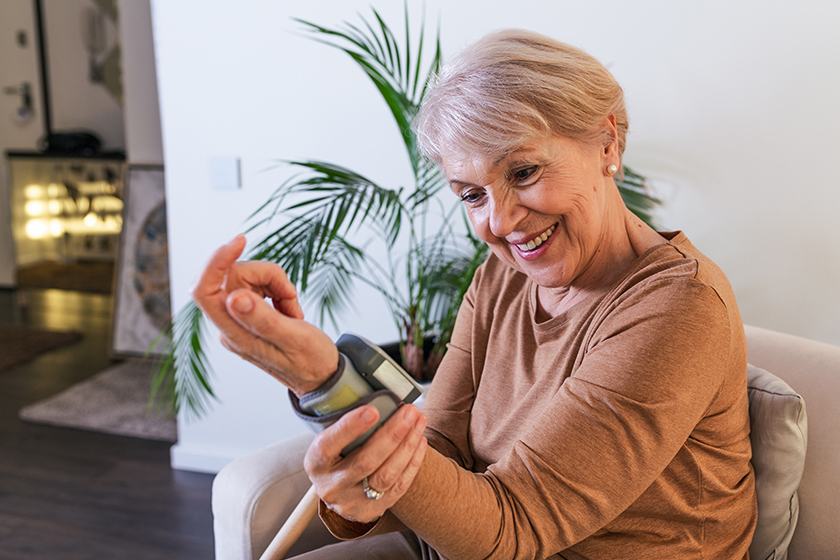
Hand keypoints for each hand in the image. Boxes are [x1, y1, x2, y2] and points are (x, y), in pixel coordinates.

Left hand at [191, 235, 338, 395]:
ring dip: (275, 284)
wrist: (320, 374)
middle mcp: (229, 325)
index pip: (204, 290)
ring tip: (293, 308)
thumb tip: (233, 298)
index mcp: (233, 333)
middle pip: (232, 276)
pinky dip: (276, 290)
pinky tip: (289, 309)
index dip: (217, 260)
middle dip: (265, 276)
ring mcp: (238, 319)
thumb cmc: (310, 360)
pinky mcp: (248, 314)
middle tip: (290, 293)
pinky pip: (256, 286)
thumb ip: (263, 319)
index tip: (241, 241)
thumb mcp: (293, 337)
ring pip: (246, 278)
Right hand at [305, 403, 427, 522]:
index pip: (330, 445)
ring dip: (407, 446)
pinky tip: (419, 441)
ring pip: (386, 476)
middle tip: (410, 411)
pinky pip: (399, 486)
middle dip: (392, 434)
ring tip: (419, 422)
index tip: (373, 410)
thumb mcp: (332, 438)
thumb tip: (379, 397)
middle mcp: (331, 486)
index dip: (350, 427)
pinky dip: (412, 462)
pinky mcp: (372, 511)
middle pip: (365, 461)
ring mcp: (352, 503)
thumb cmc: (337, 453)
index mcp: (316, 463)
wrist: (338, 491)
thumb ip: (348, 422)